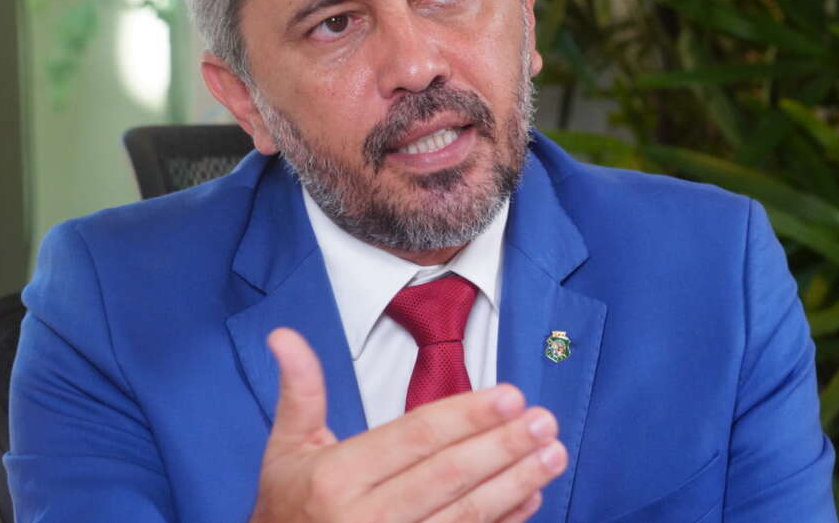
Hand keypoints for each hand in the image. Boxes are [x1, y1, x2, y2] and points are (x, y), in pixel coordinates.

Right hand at [248, 328, 566, 522]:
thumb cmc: (290, 508)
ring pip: (465, 514)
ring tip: (553, 454)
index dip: (466, 415)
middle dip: (503, 446)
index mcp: (335, 479)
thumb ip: (300, 391)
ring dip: (515, 482)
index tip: (511, 394)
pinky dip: (504, 521)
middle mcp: (364, 519)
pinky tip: (532, 496)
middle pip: (448, 475)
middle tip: (545, 420)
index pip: (415, 438)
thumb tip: (285, 335)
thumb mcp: (286, 450)